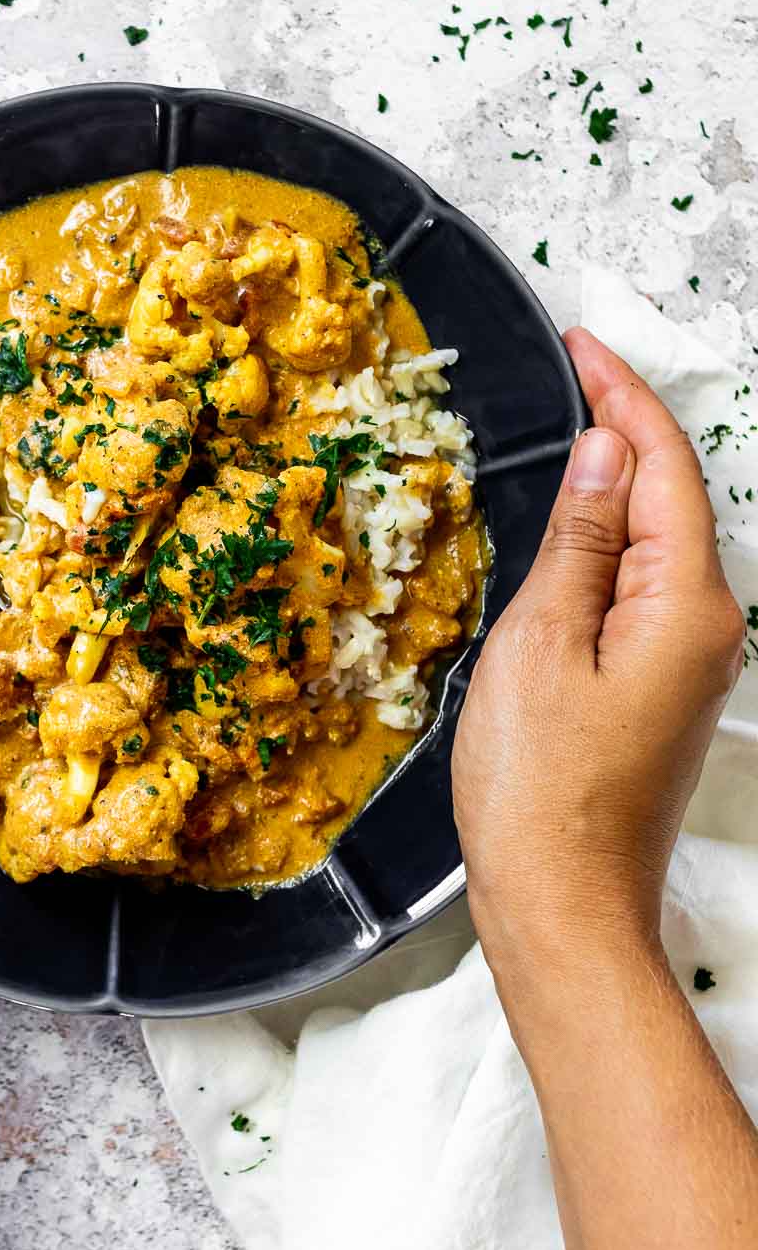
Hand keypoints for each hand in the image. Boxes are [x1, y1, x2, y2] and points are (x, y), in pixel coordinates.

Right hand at [453, 327, 744, 972]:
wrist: (562, 906)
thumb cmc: (541, 795)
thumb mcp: (541, 643)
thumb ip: (578, 541)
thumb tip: (603, 454)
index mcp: (687, 605)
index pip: (662, 466)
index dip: (622, 393)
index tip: (580, 343)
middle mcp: (708, 628)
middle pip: (671, 496)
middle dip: (624, 426)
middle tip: (570, 370)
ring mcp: (688, 662)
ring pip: (657, 542)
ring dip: (614, 485)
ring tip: (564, 434)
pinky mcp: (661, 689)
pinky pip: (641, 590)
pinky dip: (606, 546)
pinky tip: (568, 535)